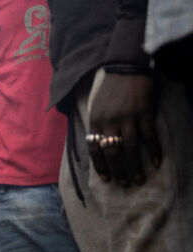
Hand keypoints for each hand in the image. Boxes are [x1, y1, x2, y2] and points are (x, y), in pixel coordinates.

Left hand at [87, 71, 161, 186]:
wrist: (128, 67)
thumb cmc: (112, 89)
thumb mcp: (97, 106)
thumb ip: (98, 125)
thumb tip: (99, 145)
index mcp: (95, 121)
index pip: (94, 149)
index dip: (100, 165)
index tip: (106, 178)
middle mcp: (109, 122)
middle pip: (112, 152)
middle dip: (118, 171)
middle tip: (124, 184)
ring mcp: (127, 118)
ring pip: (130, 148)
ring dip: (134, 166)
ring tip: (138, 180)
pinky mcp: (144, 113)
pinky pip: (149, 137)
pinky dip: (153, 151)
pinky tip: (157, 163)